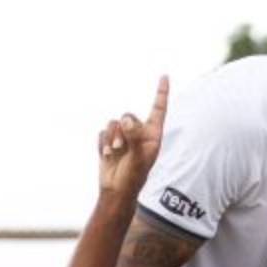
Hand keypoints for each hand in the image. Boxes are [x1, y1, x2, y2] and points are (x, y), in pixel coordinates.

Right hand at [100, 76, 168, 198]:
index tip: (164, 76)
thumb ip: (134, 136)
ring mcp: (124, 137)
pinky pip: (102, 132)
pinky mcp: (109, 141)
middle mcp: (139, 133)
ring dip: (111, 139)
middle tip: (122, 148)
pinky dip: (102, 144)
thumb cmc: (133, 176)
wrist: (116, 190)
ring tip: (115, 154)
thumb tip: (126, 119)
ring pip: (113, 122)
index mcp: (152, 135)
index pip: (158, 109)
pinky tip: (107, 156)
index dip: (161, 92)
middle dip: (121, 130)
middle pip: (127, 115)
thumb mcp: (138, 157)